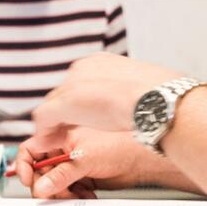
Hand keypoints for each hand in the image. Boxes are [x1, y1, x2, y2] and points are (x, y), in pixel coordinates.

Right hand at [16, 127, 178, 197]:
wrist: (141, 160)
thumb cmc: (118, 146)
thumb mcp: (84, 160)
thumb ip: (61, 175)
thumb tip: (41, 188)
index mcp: (59, 137)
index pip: (31, 150)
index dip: (25, 165)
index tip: (28, 180)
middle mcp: (63, 149)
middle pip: (41, 170)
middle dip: (46, 184)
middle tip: (53, 194)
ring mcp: (73, 163)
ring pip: (54, 182)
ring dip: (60, 192)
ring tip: (73, 195)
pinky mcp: (83, 175)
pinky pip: (68, 188)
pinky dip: (73, 194)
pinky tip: (84, 194)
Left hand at [32, 53, 181, 135]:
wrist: (158, 100)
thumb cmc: (162, 98)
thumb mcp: (145, 88)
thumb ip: (132, 92)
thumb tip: (141, 101)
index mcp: (101, 62)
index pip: (78, 82)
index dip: (78, 102)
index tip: (82, 117)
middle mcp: (83, 68)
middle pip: (62, 93)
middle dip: (63, 113)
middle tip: (64, 132)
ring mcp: (73, 85)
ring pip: (52, 105)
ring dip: (52, 124)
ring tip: (55, 140)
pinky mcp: (66, 102)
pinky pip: (44, 118)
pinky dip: (44, 132)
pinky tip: (47, 143)